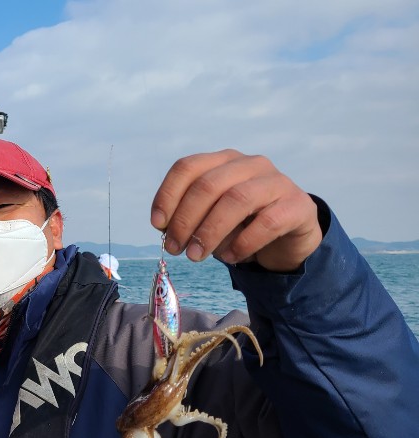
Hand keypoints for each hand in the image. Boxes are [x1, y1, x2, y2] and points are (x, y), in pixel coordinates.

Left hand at [150, 149, 322, 271]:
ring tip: (196, 256)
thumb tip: (166, 229)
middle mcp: (249, 164)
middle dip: (185, 219)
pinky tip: (231, 258)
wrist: (288, 239)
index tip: (157, 225)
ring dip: (210, 231)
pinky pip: (267, 222)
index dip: (168, 195)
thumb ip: (190, 218)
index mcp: (223, 161)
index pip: (188, 167)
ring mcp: (276, 181)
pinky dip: (243, 243)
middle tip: (175, 248)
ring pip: (236, 199)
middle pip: (208, 184)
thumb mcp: (210, 218)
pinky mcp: (298, 205)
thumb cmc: (241, 225)